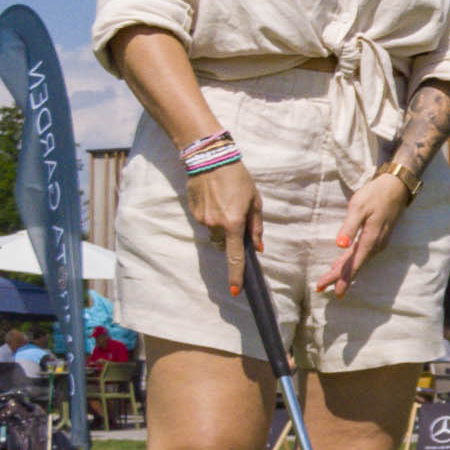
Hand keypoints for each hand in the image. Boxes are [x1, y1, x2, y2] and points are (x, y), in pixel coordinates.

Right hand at [187, 163, 262, 296]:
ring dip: (221, 224)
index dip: (235, 275)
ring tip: (224, 201)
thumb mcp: (254, 201)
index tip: (235, 290)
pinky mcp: (193, 212)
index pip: (235, 256)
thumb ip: (255, 226)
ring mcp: (201, 219)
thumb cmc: (237, 178)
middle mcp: (215, 225)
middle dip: (231, 236)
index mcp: (233, 223)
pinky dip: (211, 215)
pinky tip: (214, 198)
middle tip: (236, 215)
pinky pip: (205, 221)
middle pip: (225, 243)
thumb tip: (257, 247)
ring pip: (214, 232)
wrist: (209, 158)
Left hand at [322, 172, 411, 297]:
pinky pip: (362, 254)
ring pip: (358, 261)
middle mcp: (376, 245)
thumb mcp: (359, 207)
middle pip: (355, 266)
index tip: (332, 291)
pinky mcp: (377, 238)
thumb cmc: (376, 194)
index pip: (354, 264)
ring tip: (328, 280)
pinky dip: (351, 261)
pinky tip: (342, 264)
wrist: (397, 188)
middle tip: (320, 287)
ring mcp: (378, 242)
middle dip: (338, 277)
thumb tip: (340, 245)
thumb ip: (349, 227)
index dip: (342, 278)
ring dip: (343, 271)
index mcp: (370, 239)